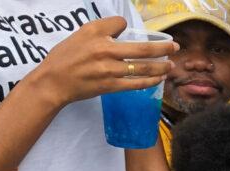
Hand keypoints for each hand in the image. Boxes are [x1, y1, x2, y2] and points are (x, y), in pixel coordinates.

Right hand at [31, 17, 176, 105]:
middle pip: (142, 49)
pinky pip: (136, 84)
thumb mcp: (81, 33)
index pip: (120, 24)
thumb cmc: (66, 56)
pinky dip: (150, 81)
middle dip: (163, 48)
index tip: (136, 32)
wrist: (54, 82)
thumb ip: (103, 28)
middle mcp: (106, 51)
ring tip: (171, 65)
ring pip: (143, 68)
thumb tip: (123, 28)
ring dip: (161, 67)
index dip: (128, 26)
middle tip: (175, 47)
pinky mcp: (111, 86)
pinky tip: (159, 79)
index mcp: (97, 35)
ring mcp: (110, 71)